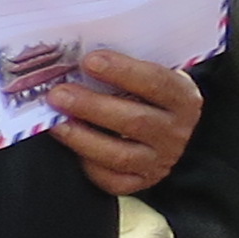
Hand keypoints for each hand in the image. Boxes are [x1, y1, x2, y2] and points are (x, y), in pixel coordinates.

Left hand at [47, 49, 199, 196]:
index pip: (156, 82)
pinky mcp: (142, 182)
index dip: (122, 71)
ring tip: (55, 123)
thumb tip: (76, 55)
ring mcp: (160, 160)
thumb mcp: (146, 75)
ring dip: (82, 137)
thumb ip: (123, 67)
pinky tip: (69, 149)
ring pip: (120, 154)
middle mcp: (176, 132)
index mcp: (183, 98)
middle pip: (135, 121)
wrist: (162, 128)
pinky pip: (113, 180)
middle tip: (58, 94)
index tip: (89, 61)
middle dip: (92, 106)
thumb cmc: (144, 94)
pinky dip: (89, 166)